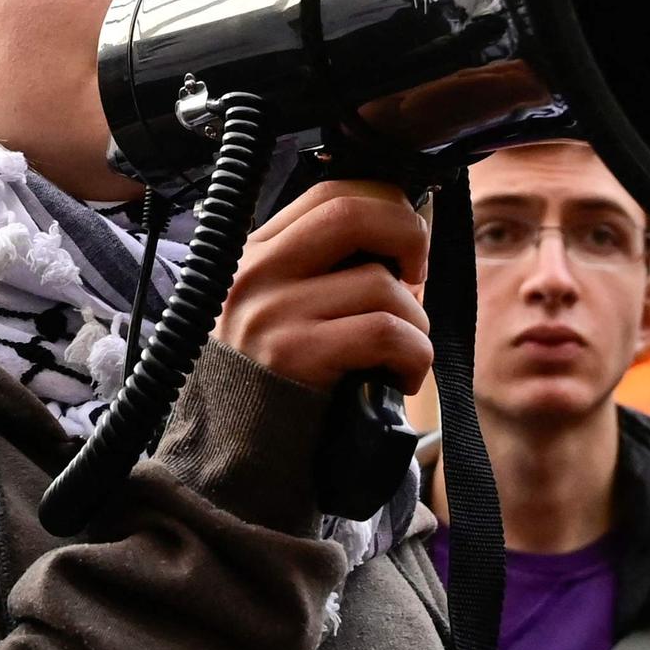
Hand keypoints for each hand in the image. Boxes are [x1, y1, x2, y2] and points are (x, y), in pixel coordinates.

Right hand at [218, 180, 432, 394]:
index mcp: (255, 253)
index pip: (331, 194)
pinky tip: (400, 377)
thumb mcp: (277, 310)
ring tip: (401, 351)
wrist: (232, 456)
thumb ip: (321, 269)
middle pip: (354, 214)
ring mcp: (273, 312)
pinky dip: (414, 356)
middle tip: (417, 278)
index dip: (386, 208)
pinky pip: (387, 333)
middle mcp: (257, 273)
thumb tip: (403, 239)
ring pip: (382, 285)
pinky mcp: (296, 355)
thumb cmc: (275, 382)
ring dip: (416, 322)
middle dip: (409, 238)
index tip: (402, 248)